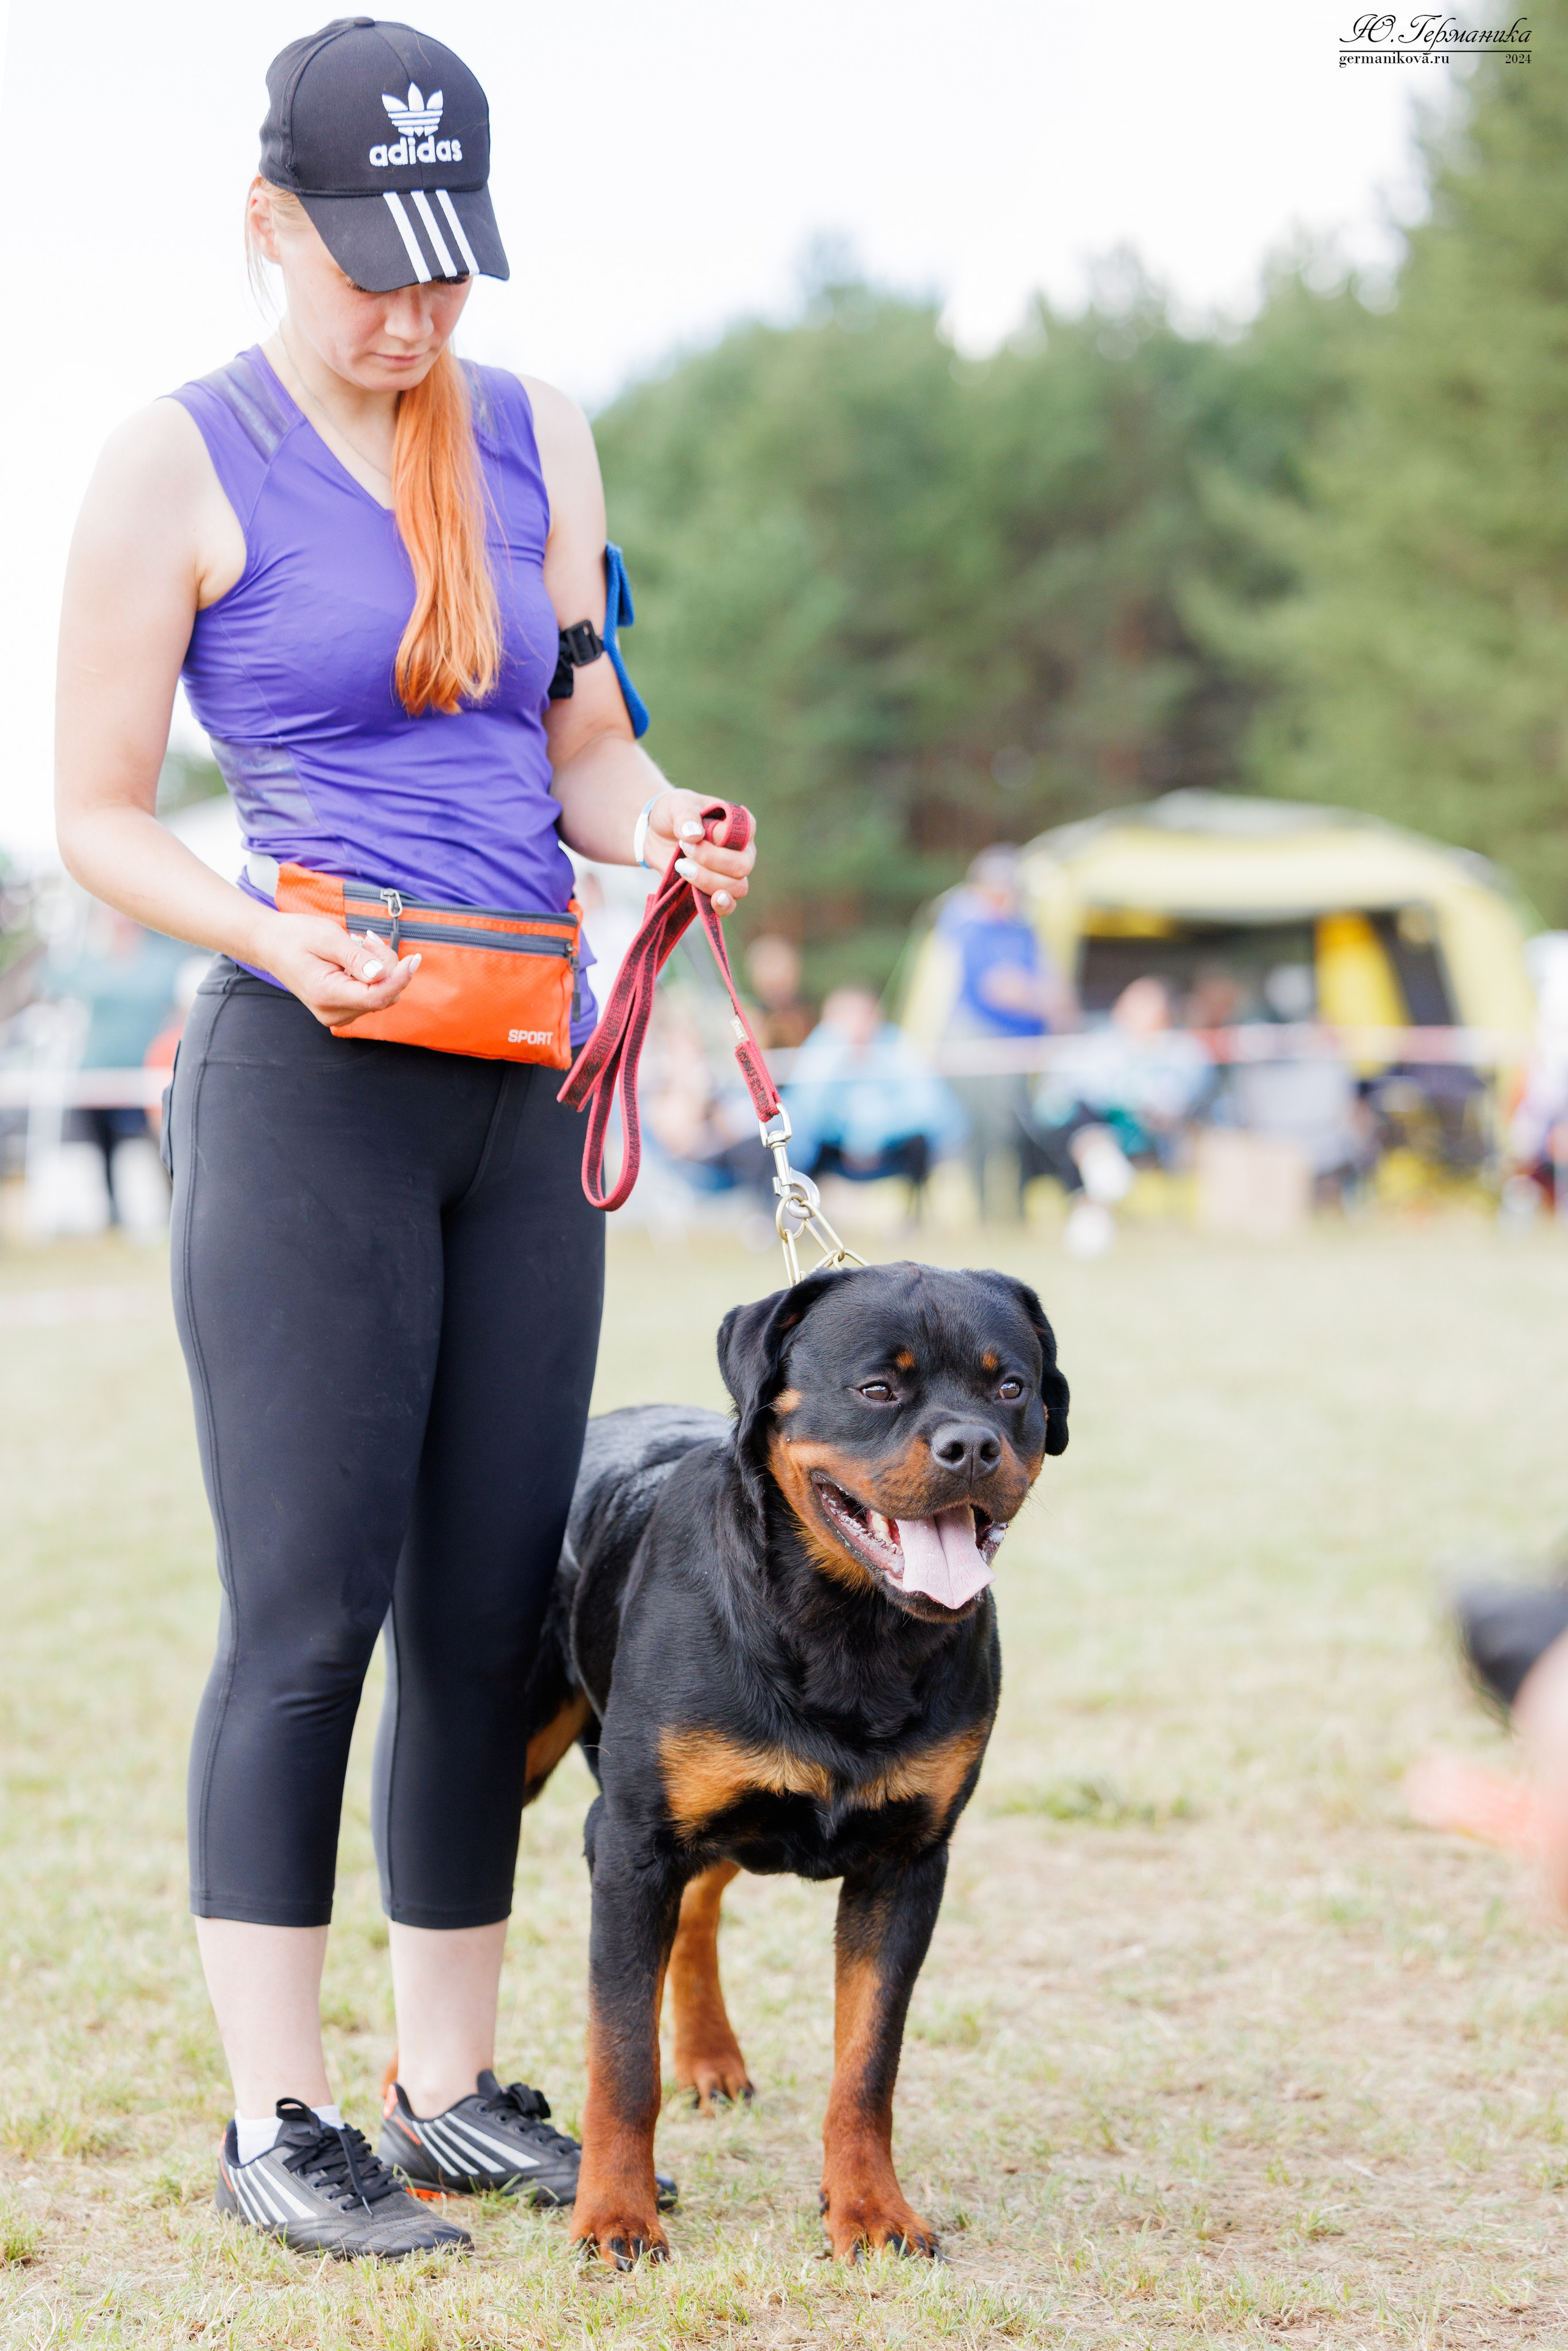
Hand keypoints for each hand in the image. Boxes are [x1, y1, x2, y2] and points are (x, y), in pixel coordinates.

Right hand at [254, 912, 421, 1027]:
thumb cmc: (295, 937)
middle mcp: (334, 1013)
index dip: (400, 978)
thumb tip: (382, 974)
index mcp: (326, 995)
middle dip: (386, 965)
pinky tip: (357, 957)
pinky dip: (373, 974)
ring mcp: (339, 1015)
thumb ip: (356, 958)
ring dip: (380, 968)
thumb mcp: (327, 938)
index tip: (415, 959)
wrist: (271, 945)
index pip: (376, 996)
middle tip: (367, 939)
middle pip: (383, 995)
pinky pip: (372, 995)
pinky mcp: (344, 1010)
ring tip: (358, 945)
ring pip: (381, 995)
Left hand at [643, 789, 754, 915]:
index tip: (694, 833)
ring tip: (682, 867)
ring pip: (737, 887)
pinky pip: (728, 906)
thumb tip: (695, 835)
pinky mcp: (715, 890)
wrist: (654, 833)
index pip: (746, 834)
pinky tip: (711, 902)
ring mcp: (730, 873)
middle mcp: (742, 851)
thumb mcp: (676, 805)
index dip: (721, 837)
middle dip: (711, 860)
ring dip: (709, 881)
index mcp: (739, 825)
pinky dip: (721, 907)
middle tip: (684, 848)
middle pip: (742, 865)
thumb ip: (685, 816)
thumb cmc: (673, 814)